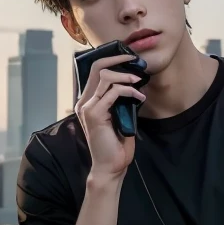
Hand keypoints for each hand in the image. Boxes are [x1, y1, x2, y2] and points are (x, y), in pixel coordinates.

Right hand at [74, 54, 145, 180]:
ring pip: (105, 76)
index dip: (112, 59)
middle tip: (136, 61)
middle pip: (97, 67)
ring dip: (126, 76)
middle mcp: (84, 101)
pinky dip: (128, 90)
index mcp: (88, 100)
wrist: (111, 166)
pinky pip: (113, 92)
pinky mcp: (95, 114)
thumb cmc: (116, 144)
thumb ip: (120, 99)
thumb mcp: (120, 115)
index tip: (129, 58)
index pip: (95, 70)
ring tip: (139, 82)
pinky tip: (139, 97)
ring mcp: (87, 107)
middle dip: (118, 59)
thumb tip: (133, 81)